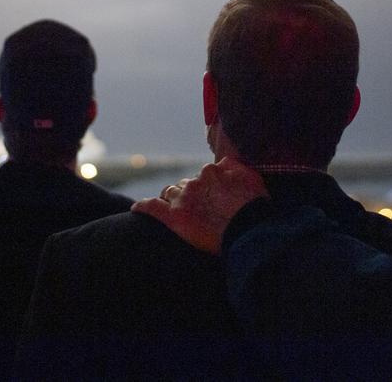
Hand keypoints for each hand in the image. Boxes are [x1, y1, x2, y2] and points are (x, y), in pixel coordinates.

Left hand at [131, 157, 269, 253]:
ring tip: (174, 209)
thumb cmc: (255, 207)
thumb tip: (224, 162)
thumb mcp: (252, 176)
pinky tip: (136, 209)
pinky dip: (143, 207)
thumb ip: (235, 165)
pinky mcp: (174, 217)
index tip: (213, 196)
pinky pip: (152, 207)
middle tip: (198, 209)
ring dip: (171, 199)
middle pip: (185, 184)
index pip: (203, 174)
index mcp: (212, 170)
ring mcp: (183, 198)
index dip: (207, 186)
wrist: (249, 229)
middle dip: (189, 193)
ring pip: (169, 193)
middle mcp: (196, 181)